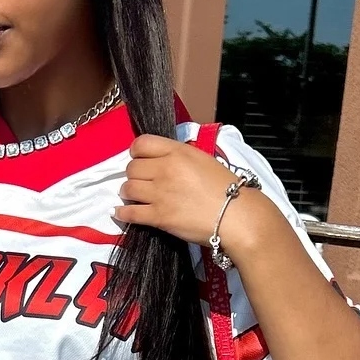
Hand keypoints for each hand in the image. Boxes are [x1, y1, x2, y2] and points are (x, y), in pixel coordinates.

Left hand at [114, 134, 234, 244]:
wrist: (236, 216)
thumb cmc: (227, 188)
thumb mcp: (203, 160)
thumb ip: (180, 157)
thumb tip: (163, 160)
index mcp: (178, 151)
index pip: (141, 143)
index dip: (137, 153)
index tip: (140, 160)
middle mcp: (165, 169)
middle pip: (131, 167)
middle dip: (134, 175)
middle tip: (141, 182)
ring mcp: (160, 193)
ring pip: (127, 188)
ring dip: (128, 193)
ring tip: (135, 197)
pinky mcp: (158, 216)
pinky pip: (129, 212)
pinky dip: (123, 213)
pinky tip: (122, 213)